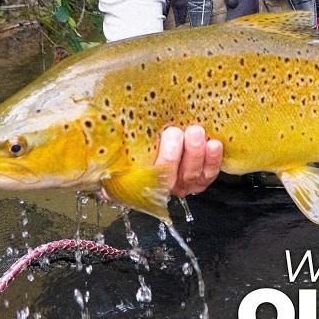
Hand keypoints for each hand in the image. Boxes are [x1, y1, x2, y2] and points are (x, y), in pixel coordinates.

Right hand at [98, 124, 222, 203]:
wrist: (171, 136)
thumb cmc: (144, 143)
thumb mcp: (128, 151)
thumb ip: (116, 163)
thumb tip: (104, 186)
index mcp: (143, 179)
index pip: (147, 177)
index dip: (157, 160)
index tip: (164, 136)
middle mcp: (165, 185)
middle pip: (170, 175)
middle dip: (174, 153)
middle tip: (176, 132)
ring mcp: (186, 182)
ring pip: (192, 174)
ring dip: (195, 153)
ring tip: (196, 132)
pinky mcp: (203, 177)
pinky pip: (210, 173)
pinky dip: (214, 160)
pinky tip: (214, 144)